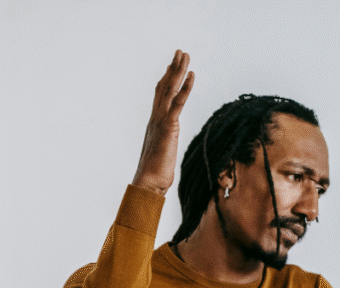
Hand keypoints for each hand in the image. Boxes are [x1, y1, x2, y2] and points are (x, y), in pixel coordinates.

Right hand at [131, 49, 194, 194]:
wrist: (148, 184)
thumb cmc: (154, 176)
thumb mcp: (161, 156)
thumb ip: (164, 148)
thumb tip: (166, 152)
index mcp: (154, 125)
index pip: (159, 98)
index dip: (165, 81)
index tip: (170, 67)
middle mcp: (155, 119)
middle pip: (164, 88)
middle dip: (172, 69)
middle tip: (179, 52)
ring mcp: (160, 121)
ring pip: (170, 90)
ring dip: (178, 71)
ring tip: (185, 55)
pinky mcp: (168, 127)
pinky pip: (178, 103)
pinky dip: (185, 87)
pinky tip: (191, 74)